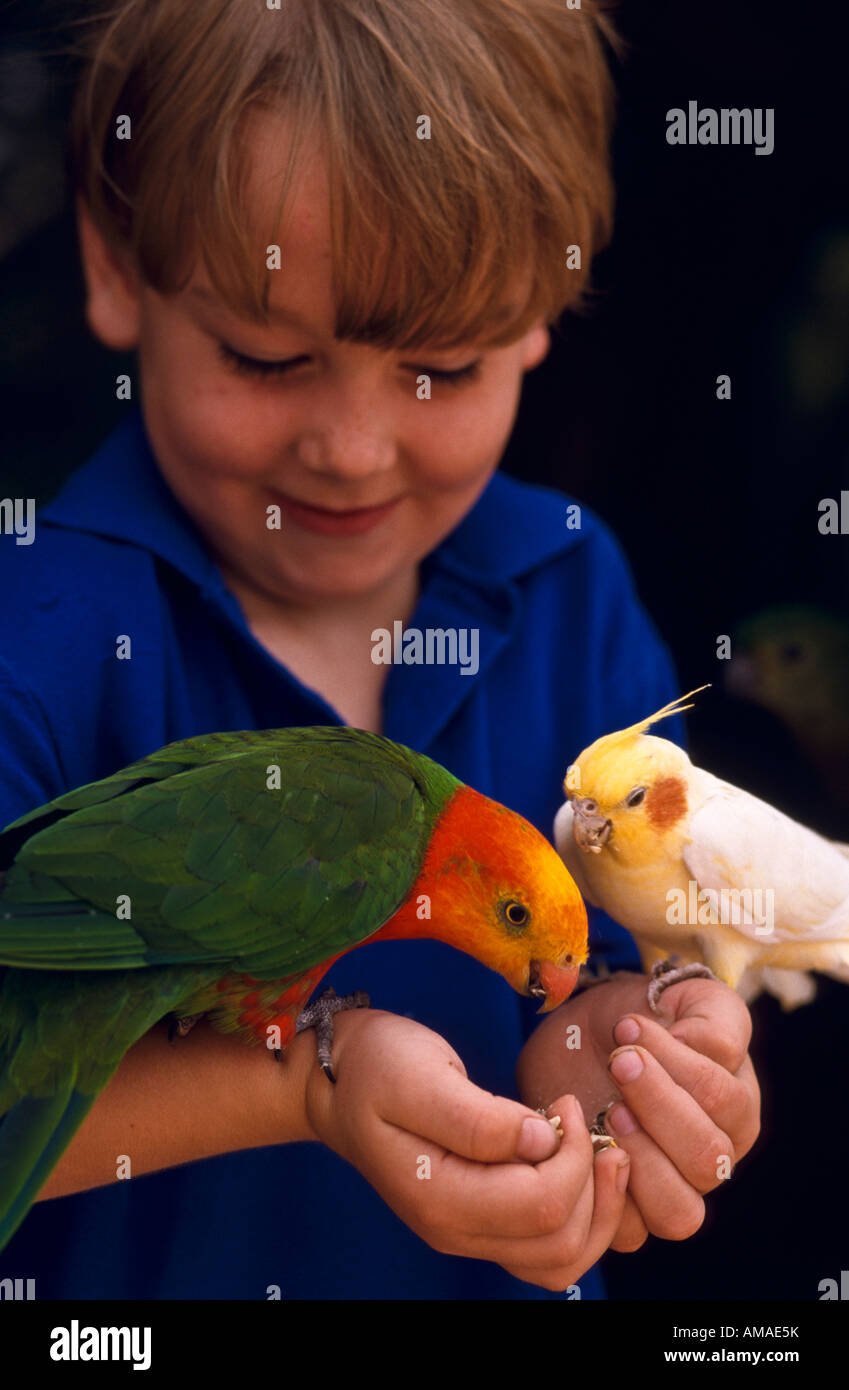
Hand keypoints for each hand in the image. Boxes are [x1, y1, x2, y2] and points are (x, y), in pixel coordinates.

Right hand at [303, 1007, 630, 1290]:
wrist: (343, 1082)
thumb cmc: (378, 1067)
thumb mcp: (421, 1076)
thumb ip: (480, 1120)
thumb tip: (543, 1141)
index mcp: (439, 1199)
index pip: (542, 1205)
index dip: (573, 1155)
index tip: (563, 1101)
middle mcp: (455, 1232)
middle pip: (561, 1241)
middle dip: (591, 1181)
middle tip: (580, 1119)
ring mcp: (469, 1234)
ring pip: (564, 1258)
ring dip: (596, 1206)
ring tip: (595, 1147)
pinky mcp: (482, 1224)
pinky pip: (549, 1250)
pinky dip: (581, 1216)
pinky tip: (579, 1167)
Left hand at [515, 971, 760, 1251]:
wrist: (576, 1043)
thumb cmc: (636, 1017)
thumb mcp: (680, 996)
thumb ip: (713, 1017)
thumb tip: (702, 1046)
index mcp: (735, 1108)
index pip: (723, 1100)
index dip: (676, 1064)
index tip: (628, 1028)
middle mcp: (713, 1158)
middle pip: (707, 1158)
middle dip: (657, 1105)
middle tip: (617, 1063)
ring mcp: (673, 1191)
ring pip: (680, 1212)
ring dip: (642, 1160)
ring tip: (608, 1112)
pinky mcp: (627, 1214)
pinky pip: (630, 1234)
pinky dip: (606, 1194)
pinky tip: (585, 1143)